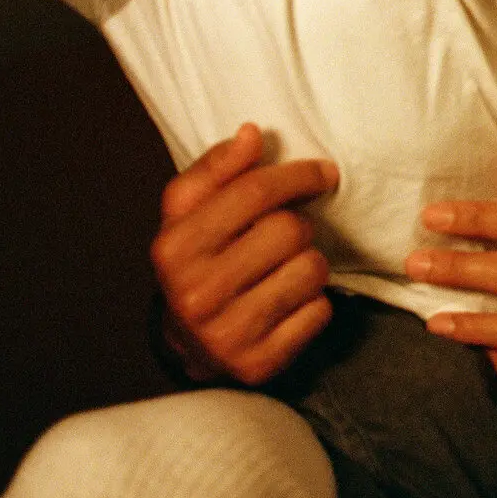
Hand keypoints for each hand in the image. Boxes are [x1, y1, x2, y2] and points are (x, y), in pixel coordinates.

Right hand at [151, 124, 336, 385]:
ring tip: (284, 268)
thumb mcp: (190, 212)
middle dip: (298, 224)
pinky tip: (289, 301)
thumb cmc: (198, 261)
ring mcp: (226, 334)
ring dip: (310, 262)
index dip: (298, 175)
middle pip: (290, 230)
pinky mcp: (259, 363)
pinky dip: (315, 301)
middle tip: (287, 233)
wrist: (189, 343)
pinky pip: (320, 311)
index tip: (323, 172)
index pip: (254, 192)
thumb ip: (218, 168)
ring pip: (312, 269)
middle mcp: (195, 294)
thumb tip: (252, 134)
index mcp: (174, 248)